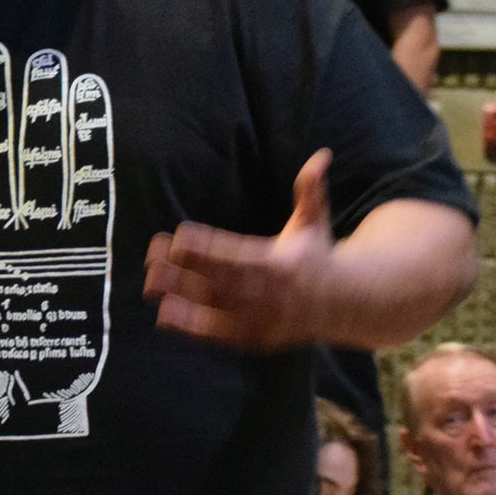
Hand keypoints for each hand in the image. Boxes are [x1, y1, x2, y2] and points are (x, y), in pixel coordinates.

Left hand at [145, 149, 335, 351]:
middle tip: (150, 260)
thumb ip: (310, 191)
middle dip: (184, 273)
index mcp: (281, 263)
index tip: (179, 235)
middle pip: (219, 282)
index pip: (236, 253)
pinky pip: (220, 334)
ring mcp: (263, 318)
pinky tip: (163, 315)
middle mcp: (270, 293)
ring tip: (150, 286)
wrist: (345, 303)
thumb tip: (320, 156)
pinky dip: (192, 328)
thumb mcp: (314, 222)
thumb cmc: (317, 256)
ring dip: (181, 299)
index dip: (207, 245)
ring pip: (215, 308)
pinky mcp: (257, 337)